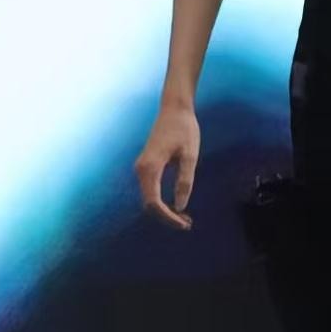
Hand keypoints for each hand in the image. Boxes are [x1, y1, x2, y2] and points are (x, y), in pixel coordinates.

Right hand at [133, 97, 201, 230]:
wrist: (174, 107)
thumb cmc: (184, 128)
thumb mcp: (190, 155)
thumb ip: (185, 181)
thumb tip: (180, 206)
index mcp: (150, 167)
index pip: (153, 202)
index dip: (167, 217)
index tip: (184, 224)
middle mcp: (141, 169)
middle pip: (149, 203)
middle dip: (166, 217)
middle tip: (187, 224)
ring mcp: (141, 167)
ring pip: (149, 198)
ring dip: (164, 211)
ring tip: (184, 218)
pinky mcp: (146, 166)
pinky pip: (150, 190)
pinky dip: (162, 202)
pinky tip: (176, 206)